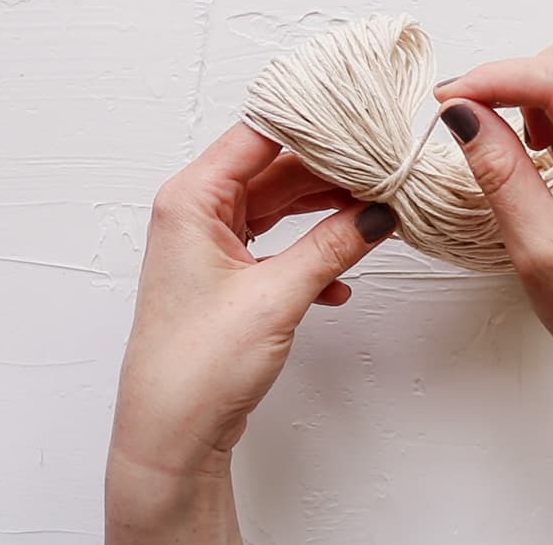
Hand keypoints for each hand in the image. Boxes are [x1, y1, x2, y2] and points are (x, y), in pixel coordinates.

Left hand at [106, 123, 395, 542]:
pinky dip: (311, 254)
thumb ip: (332, 246)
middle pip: (274, 168)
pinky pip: (277, 245)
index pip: (259, 133)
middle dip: (331, 171)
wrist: (169, 436)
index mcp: (191, 199)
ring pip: (279, 206)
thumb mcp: (276, 298)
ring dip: (325, 212)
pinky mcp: (227, 278)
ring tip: (377, 212)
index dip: (313, 121)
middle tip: (384, 169)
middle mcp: (195, 213)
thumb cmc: (194, 367)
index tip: (362, 115)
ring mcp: (210, 246)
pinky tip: (342, 277)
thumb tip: (379, 213)